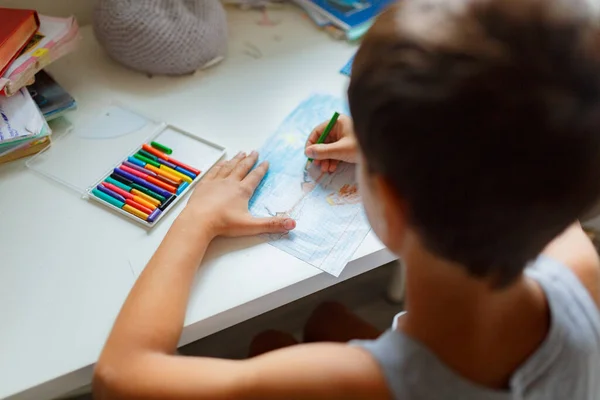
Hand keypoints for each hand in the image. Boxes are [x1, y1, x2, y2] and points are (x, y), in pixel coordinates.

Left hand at [181, 151, 295, 237]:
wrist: (198, 221)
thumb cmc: (223, 224)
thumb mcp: (251, 226)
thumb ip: (272, 225)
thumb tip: (292, 224)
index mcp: (242, 191)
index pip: (254, 177)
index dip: (261, 169)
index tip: (266, 162)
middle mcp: (230, 182)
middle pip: (242, 167)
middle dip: (249, 160)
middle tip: (254, 152)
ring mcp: (216, 182)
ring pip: (228, 167)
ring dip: (236, 159)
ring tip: (241, 153)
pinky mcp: (204, 185)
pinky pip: (214, 171)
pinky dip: (220, 165)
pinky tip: (222, 163)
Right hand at [304, 114, 357, 172]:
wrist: (382, 152)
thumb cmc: (361, 147)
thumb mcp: (340, 150)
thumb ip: (323, 151)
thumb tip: (307, 153)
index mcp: (337, 122)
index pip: (318, 131)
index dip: (311, 143)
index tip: (308, 155)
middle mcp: (340, 128)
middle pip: (323, 140)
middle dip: (319, 154)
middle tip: (318, 166)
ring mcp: (344, 136)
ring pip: (329, 148)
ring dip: (325, 159)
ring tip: (326, 169)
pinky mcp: (348, 145)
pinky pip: (336, 151)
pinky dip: (333, 160)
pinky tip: (332, 168)